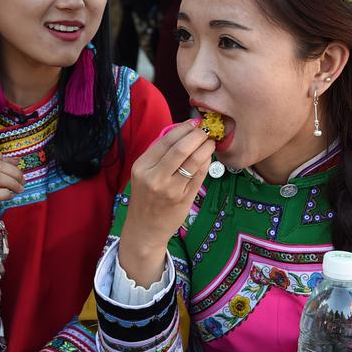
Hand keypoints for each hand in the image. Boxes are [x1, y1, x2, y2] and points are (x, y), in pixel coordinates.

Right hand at [119, 121, 214, 283]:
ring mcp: (170, 189)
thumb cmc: (146, 198)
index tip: (194, 122)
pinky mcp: (183, 199)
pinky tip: (207, 158)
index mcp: (141, 166)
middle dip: (197, 135)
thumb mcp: (143, 174)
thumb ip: (159, 155)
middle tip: (205, 131)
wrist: (145, 229)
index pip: (165, 140)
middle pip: (180, 147)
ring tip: (210, 142)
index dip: (183, 128)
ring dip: (205, 147)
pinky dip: (206, 162)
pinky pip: (199, 175)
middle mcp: (154, 177)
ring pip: (193, 160)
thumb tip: (182, 131)